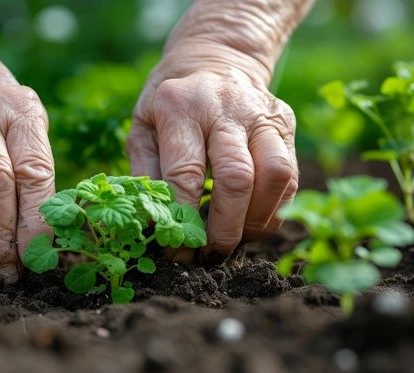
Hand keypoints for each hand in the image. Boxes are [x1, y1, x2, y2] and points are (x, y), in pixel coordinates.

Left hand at [128, 47, 297, 257]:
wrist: (214, 60)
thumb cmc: (170, 105)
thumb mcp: (142, 129)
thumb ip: (146, 174)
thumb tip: (154, 226)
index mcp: (181, 106)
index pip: (186, 174)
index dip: (182, 219)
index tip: (175, 248)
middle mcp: (226, 106)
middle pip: (237, 178)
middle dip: (224, 228)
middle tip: (209, 253)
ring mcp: (262, 113)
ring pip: (275, 177)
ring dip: (255, 222)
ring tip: (233, 240)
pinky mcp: (286, 123)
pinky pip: (291, 177)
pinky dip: (273, 211)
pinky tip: (250, 222)